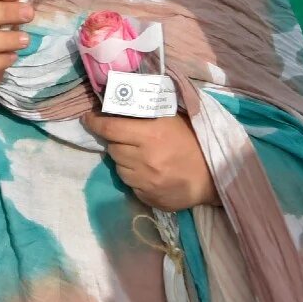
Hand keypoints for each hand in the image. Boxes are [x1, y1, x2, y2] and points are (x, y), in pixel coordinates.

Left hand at [81, 111, 218, 211]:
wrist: (214, 176)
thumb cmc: (194, 141)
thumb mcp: (173, 119)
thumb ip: (146, 113)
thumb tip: (118, 104)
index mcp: (150, 135)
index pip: (110, 128)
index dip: (95, 123)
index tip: (88, 118)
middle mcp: (144, 159)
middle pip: (112, 149)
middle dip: (115, 141)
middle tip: (126, 137)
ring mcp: (146, 181)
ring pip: (119, 168)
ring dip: (124, 160)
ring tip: (141, 156)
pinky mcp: (148, 197)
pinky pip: (130, 185)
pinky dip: (135, 177)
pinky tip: (149, 172)